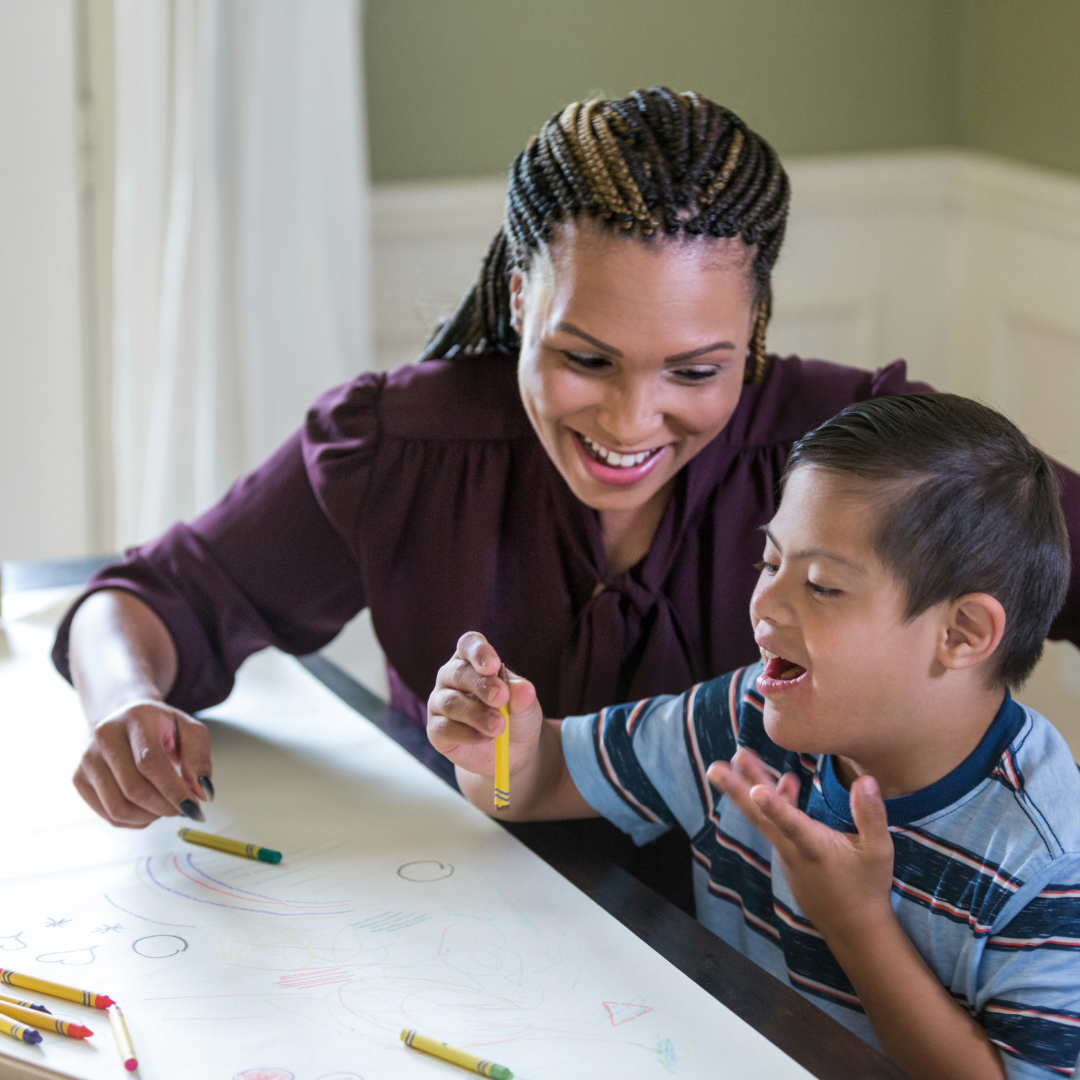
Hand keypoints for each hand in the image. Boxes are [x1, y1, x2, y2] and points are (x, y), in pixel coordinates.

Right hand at [73, 700, 212, 828]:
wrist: (125, 717)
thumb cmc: (162, 727)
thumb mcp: (189, 730)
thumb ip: (200, 758)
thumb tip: (202, 793)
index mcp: (135, 719)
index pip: (149, 762)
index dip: (173, 790)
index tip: (194, 806)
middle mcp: (104, 737)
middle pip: (134, 789)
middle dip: (165, 807)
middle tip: (185, 808)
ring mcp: (87, 759)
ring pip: (118, 808)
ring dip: (150, 817)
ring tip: (166, 806)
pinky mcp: (78, 779)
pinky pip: (108, 816)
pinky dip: (135, 821)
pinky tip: (148, 808)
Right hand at [427, 632, 543, 777]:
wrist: (512, 751)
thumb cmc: (516, 716)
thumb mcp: (525, 704)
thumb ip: (522, 695)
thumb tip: (524, 689)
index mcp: (472, 660)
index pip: (468, 644)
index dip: (479, 652)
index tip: (493, 666)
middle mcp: (451, 676)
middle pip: (459, 673)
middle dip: (482, 685)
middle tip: (501, 698)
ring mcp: (440, 702)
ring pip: (451, 703)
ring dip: (476, 714)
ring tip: (499, 726)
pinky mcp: (436, 729)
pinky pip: (444, 728)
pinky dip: (467, 734)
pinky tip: (485, 738)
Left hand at [707, 749, 894, 938]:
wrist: (854, 928)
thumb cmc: (867, 887)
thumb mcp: (879, 851)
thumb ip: (871, 815)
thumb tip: (865, 780)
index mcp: (815, 847)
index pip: (792, 824)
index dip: (775, 806)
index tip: (756, 789)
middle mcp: (793, 850)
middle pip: (760, 817)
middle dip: (736, 790)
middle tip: (714, 768)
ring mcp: (786, 854)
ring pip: (765, 817)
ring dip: (752, 787)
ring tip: (740, 758)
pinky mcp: (787, 857)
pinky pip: (775, 826)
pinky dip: (774, 803)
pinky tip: (784, 782)